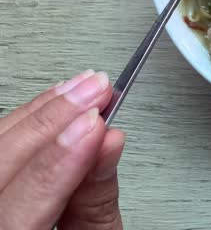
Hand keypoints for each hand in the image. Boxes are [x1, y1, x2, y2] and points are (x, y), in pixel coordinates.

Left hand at [0, 70, 124, 228]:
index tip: (97, 125)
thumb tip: (107, 145)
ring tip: (85, 88)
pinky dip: (28, 118)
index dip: (60, 160)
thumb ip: (96, 201)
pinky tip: (55, 103)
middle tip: (97, 91)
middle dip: (53, 120)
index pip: (22, 203)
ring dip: (43, 110)